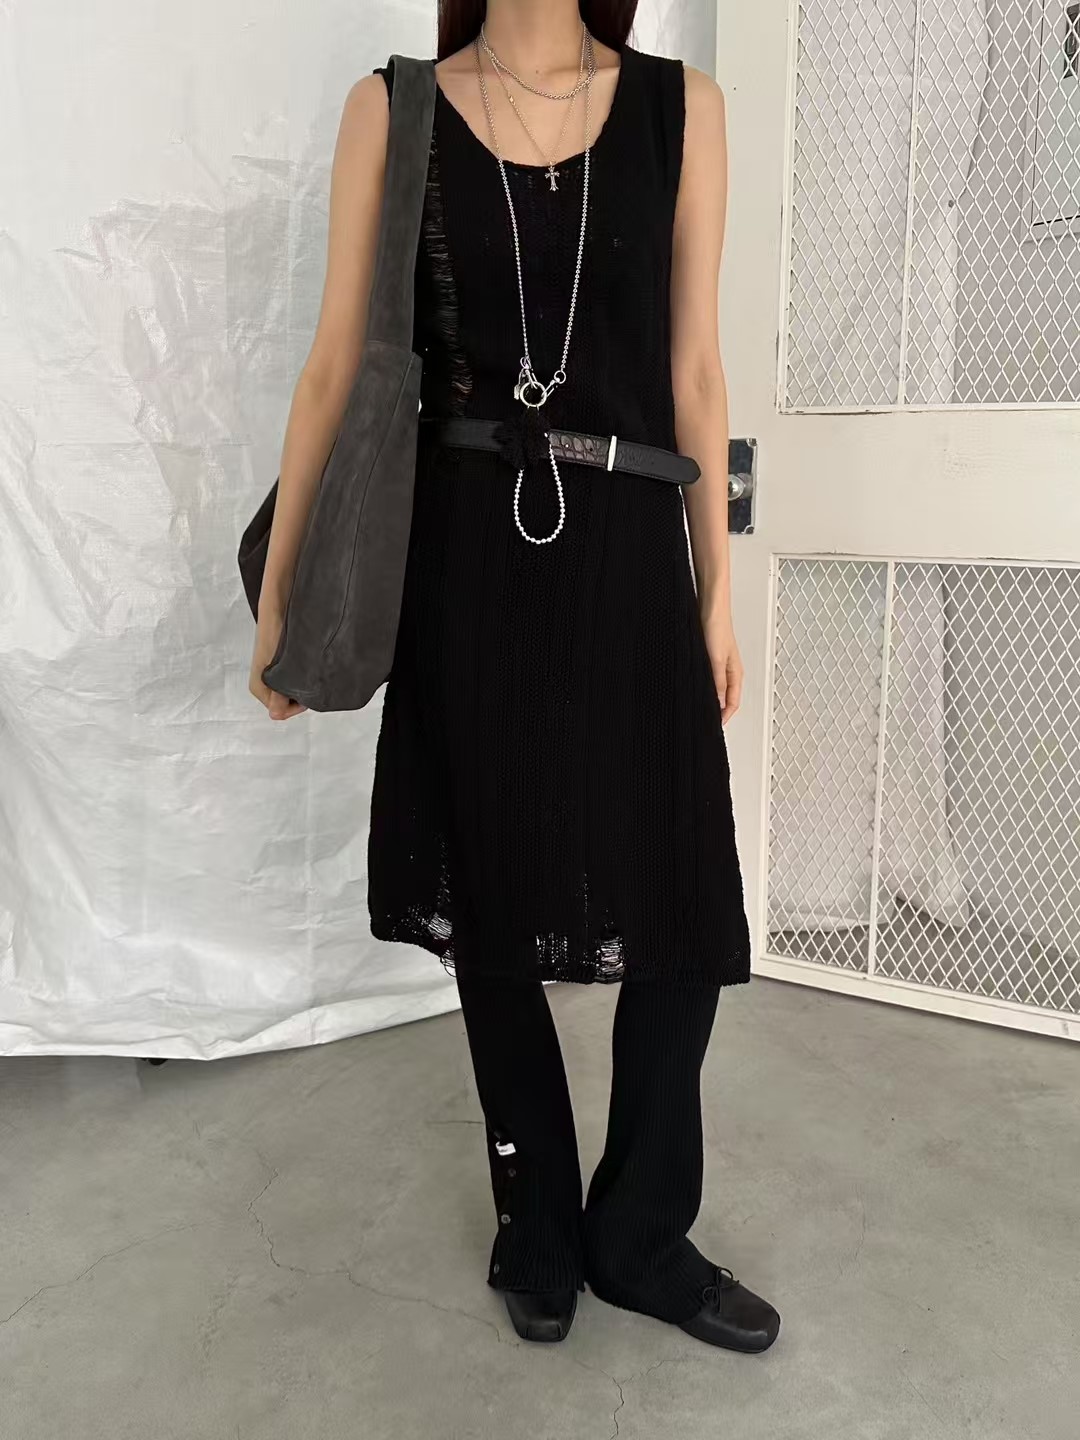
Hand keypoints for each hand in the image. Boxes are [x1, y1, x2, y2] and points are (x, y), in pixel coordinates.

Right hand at [249, 605, 307, 720]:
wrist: (278, 609)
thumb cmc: (276, 633)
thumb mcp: (279, 667)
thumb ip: (279, 693)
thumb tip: (276, 715)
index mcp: (258, 689)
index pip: (281, 712)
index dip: (297, 705)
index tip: (308, 688)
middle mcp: (263, 685)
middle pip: (287, 703)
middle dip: (302, 694)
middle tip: (311, 676)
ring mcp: (272, 676)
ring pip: (293, 691)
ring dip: (303, 684)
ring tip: (309, 667)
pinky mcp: (280, 667)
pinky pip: (294, 680)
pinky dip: (303, 675)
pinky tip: (308, 664)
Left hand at [702, 611, 742, 724]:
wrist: (710, 607)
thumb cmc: (718, 627)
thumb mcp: (716, 660)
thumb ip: (717, 682)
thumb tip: (716, 703)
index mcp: (735, 673)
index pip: (733, 703)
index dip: (724, 717)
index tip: (714, 726)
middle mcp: (728, 671)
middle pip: (726, 698)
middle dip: (718, 711)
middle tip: (706, 722)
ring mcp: (719, 665)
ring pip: (717, 689)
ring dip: (710, 699)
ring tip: (700, 709)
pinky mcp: (709, 658)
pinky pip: (708, 679)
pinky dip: (704, 686)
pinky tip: (694, 688)